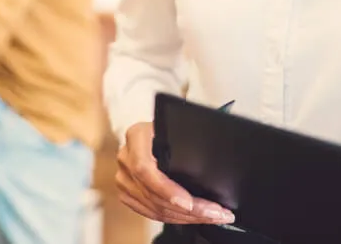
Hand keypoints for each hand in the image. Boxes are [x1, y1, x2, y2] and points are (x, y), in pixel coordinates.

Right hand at [116, 121, 235, 225]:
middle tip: (215, 212)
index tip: (189, 203)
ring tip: (212, 216)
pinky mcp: (129, 193)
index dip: (167, 189)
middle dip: (188, 209)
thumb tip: (211, 154)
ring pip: (155, 208)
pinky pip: (151, 212)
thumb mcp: (178, 123)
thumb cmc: (171, 123)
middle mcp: (126, 158)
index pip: (145, 168)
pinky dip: (175, 217)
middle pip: (153, 194)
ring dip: (186, 217)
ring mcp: (124, 178)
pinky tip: (194, 217)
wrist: (156, 128)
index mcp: (137, 136)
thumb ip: (186, 137)